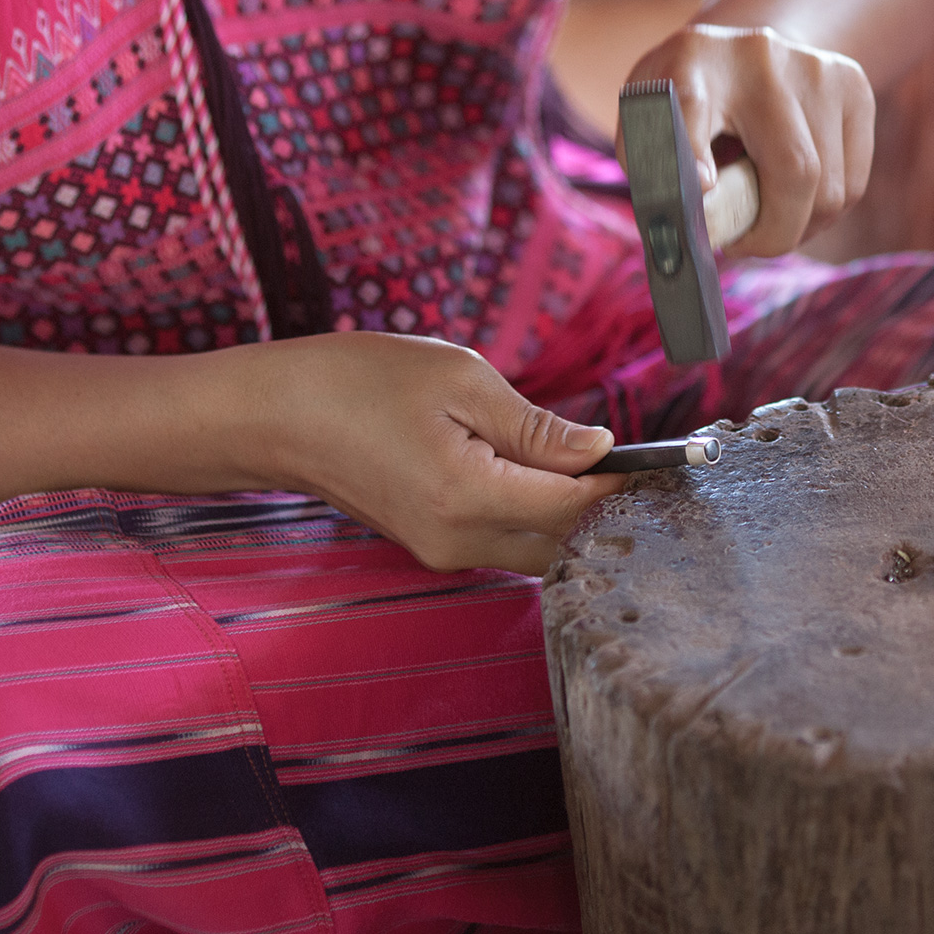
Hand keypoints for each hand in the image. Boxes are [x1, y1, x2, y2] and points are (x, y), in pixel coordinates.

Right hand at [254, 333, 623, 574]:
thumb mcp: (460, 380)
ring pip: (536, 550)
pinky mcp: (432, 547)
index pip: (575, 507)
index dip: (622, 483)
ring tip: (583, 461)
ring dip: (567, 514)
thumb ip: (536, 426)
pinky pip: (503, 542)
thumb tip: (600, 450)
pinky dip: (532, 514)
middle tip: (629, 460)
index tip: (657, 456)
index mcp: (469, 497)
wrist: (277, 416)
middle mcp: (458, 542)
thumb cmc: (359, 383)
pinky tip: (537, 473)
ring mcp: (442, 553)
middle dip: (602, 508)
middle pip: (563, 545)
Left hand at [622, 24, 873, 258]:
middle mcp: (759, 58)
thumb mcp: (652, 124)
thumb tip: (680, 236)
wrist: (743, 53)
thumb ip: (657, 172)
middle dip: (776, 232)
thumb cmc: (687, 106)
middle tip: (746, 247)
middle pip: (795, 167)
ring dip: (800, 227)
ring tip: (767, 222)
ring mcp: (815, 69)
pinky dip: (825, 213)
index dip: (696, 153)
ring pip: (830, 188)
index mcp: (690, 65)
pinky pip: (852, 183)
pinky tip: (796, 203)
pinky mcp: (853, 86)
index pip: (691, 106)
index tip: (701, 189)